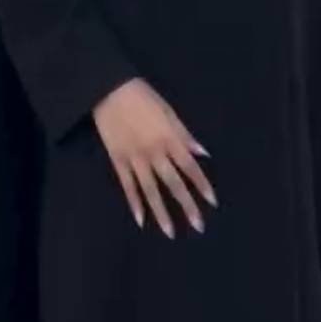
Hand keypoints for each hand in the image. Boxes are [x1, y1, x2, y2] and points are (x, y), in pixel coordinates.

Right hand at [92, 79, 217, 236]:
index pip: (190, 167)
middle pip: (173, 183)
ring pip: (151, 190)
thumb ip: (184, 135)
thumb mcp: (169, 112)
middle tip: (198, 227)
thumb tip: (202, 154)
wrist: (108, 89)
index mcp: (169, 139)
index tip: (212, 203)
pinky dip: (134, 203)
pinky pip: (128, 186)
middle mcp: (154, 152)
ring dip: (161, 212)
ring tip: (170, 232)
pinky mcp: (118, 160)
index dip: (202, 185)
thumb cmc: (143, 97)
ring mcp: (135, 158)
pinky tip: (141, 220)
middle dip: (187, 206)